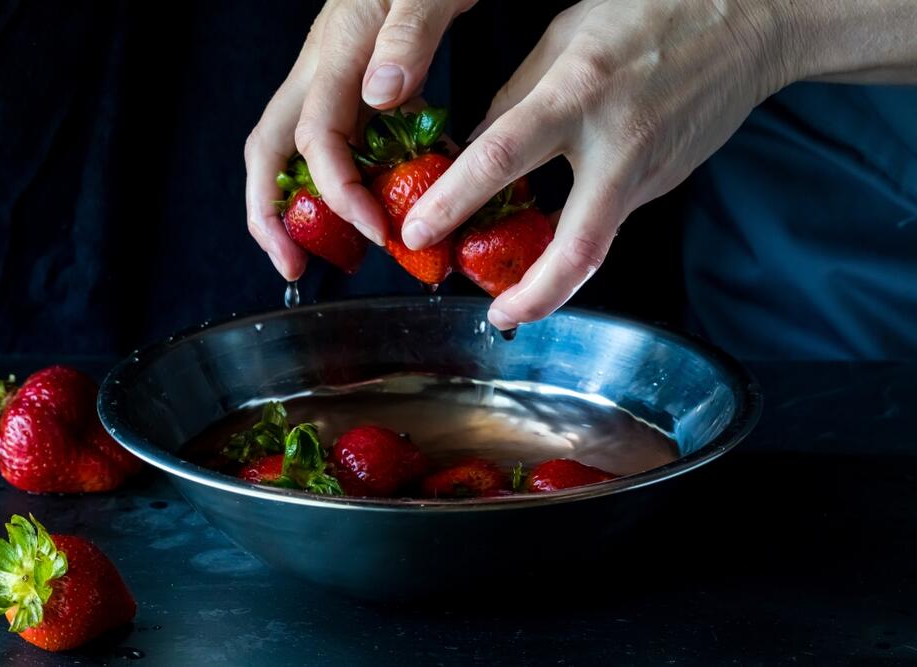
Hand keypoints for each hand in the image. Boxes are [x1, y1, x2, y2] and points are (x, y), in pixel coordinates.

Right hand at [243, 0, 474, 279]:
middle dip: (272, 215)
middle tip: (293, 266)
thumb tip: (380, 94)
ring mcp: (329, 81)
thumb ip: (409, 36)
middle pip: (268, 152)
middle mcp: (318, 71)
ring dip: (295, 207)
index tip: (376, 230)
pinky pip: (330, 144)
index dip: (338, 193)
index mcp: (335, 53)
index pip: (316, 139)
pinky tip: (364, 207)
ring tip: (315, 254)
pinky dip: (336, 184)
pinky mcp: (350, 87)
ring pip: (290, 152)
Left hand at [400, 0, 799, 329]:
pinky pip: (609, 220)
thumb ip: (517, 94)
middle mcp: (615, 144)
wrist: (750, 21)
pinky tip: (550, 244)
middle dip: (532, 295)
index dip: (455, 200)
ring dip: (555, 284)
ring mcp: (647, 173)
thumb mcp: (566, 34)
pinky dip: (575, 240)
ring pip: (597, 247)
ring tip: (516, 299)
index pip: (501, 156)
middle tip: (495, 316)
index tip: (420, 232)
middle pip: (577, 246)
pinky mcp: (663, 185)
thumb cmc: (650, 13)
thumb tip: (474, 143)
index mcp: (577, 92)